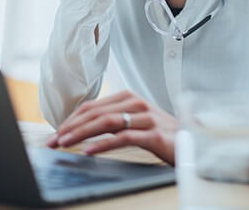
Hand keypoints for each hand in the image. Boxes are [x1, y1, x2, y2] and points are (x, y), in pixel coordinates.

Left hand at [46, 90, 177, 164]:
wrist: (195, 143)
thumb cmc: (163, 135)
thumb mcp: (136, 123)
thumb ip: (115, 121)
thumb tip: (84, 129)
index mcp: (129, 98)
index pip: (93, 106)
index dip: (71, 119)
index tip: (56, 133)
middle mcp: (137, 103)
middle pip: (96, 112)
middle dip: (70, 127)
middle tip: (53, 141)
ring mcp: (146, 117)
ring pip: (106, 122)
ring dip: (81, 133)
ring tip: (65, 143)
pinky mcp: (154, 134)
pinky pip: (123, 137)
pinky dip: (103, 144)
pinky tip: (89, 151)